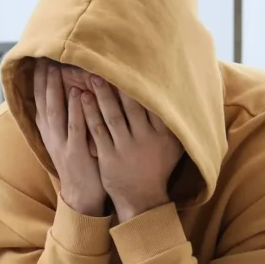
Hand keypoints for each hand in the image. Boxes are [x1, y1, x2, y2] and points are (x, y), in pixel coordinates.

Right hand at [33, 59, 105, 215]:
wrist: (83, 196)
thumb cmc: (80, 164)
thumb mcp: (67, 140)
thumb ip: (65, 119)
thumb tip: (67, 93)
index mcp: (49, 133)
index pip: (39, 101)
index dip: (38, 81)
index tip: (39, 60)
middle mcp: (51, 136)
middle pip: (43, 103)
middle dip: (43, 80)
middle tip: (44, 56)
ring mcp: (62, 145)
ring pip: (55, 113)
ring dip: (55, 90)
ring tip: (56, 69)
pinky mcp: (76, 153)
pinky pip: (76, 128)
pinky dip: (76, 110)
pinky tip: (80, 94)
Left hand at [81, 76, 182, 221]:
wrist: (142, 199)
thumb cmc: (158, 169)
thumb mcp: (174, 148)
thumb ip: (175, 125)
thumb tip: (182, 97)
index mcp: (162, 134)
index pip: (151, 103)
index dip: (140, 84)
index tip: (132, 66)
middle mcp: (145, 139)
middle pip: (130, 106)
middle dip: (118, 84)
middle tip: (107, 64)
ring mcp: (125, 148)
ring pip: (112, 115)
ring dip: (101, 94)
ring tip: (92, 76)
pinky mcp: (108, 156)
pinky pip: (98, 130)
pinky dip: (90, 113)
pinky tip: (82, 98)